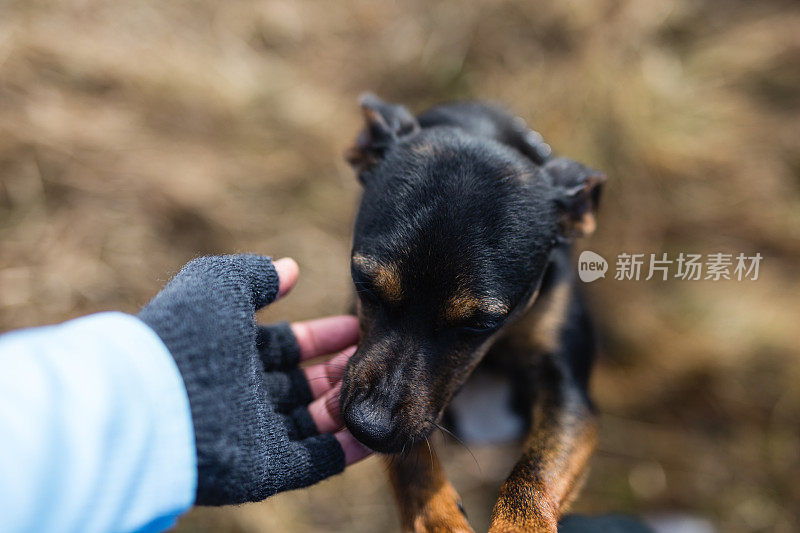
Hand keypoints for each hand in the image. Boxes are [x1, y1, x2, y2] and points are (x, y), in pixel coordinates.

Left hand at [138, 254, 370, 504]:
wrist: (155, 400)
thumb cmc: (187, 333)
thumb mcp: (220, 283)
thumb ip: (256, 274)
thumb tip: (289, 268)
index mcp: (231, 353)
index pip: (287, 345)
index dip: (323, 335)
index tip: (358, 326)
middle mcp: (243, 394)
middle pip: (303, 384)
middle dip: (339, 369)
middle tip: (373, 355)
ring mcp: (254, 434)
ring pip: (313, 423)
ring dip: (346, 405)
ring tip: (379, 386)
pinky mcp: (264, 469)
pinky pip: (314, 462)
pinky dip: (346, 450)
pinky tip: (374, 433)